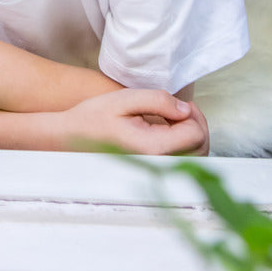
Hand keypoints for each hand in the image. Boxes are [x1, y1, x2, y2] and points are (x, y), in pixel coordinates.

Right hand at [60, 90, 210, 155]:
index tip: (176, 105)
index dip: (192, 114)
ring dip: (192, 133)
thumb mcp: (124, 100)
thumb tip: (185, 108)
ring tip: (172, 117)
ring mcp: (157, 170)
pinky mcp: (155, 170)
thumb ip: (157, 100)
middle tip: (178, 108)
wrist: (71, 138)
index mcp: (152, 148)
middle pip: (201, 148)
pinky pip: (184, 160)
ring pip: (195, 156)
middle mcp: (159, 164)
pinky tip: (168, 130)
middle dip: (197, 123)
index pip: (195, 134)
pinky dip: (184, 143)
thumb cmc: (94, 118)